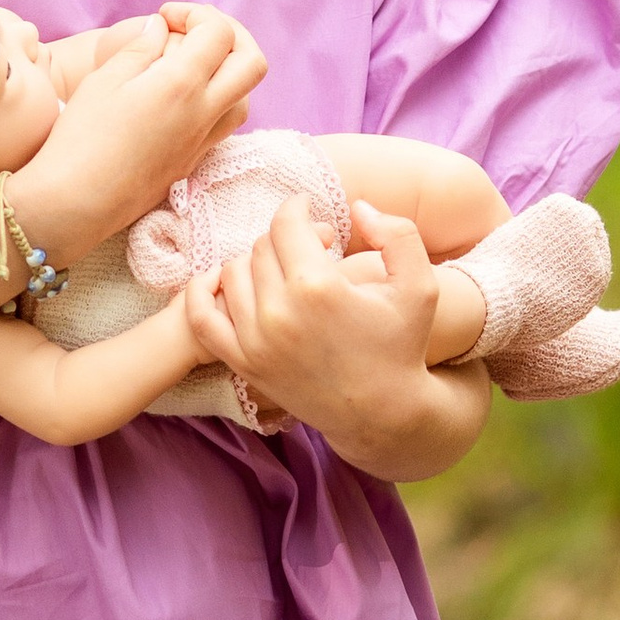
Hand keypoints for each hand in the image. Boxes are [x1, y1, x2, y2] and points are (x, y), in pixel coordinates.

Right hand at [13, 7, 268, 264]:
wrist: (77, 203)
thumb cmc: (82, 138)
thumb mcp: (104, 79)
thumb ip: (140, 47)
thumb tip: (160, 27)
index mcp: (182, 85)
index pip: (220, 32)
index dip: (196, 13)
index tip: (165, 18)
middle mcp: (203, 114)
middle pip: (252, 63)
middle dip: (232, 35)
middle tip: (195, 32)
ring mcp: (202, 142)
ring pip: (245, 97)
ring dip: (229, 71)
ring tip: (191, 65)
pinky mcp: (193, 163)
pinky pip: (225, 124)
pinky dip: (218, 100)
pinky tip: (184, 99)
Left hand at [183, 195, 478, 477]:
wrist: (381, 413)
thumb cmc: (401, 346)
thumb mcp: (420, 286)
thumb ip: (398, 234)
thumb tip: (358, 207)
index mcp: (318, 287)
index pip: (286, 224)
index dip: (297, 208)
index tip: (308, 211)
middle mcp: (279, 312)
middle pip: (261, 247)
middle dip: (285, 238)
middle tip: (310, 247)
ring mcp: (255, 341)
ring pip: (232, 273)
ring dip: (254, 262)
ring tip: (283, 269)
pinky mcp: (242, 362)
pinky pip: (200, 317)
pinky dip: (202, 292)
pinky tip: (222, 282)